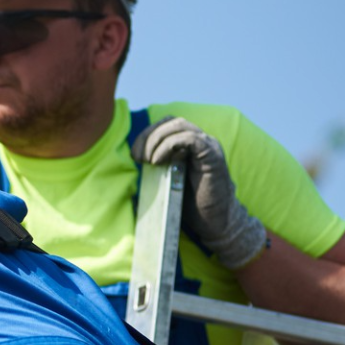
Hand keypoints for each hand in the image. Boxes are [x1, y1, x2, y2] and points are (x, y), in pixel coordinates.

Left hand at [131, 117, 267, 269]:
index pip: (165, 125)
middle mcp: (200, 141)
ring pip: (179, 125)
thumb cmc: (190, 205)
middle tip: (137, 157)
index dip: (147, 134)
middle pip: (170, 121)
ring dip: (157, 139)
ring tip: (148, 160)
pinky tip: (158, 161)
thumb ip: (154, 168)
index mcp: (189, 145)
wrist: (215, 222)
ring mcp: (208, 146)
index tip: (134, 155)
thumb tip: (130, 166)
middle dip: (148, 135)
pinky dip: (169, 145)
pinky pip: (191, 139)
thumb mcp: (165, 181)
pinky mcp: (213, 156)